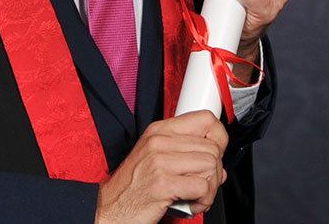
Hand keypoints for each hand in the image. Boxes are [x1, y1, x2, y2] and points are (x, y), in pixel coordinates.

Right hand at [95, 111, 227, 222]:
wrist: (109, 210)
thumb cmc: (132, 188)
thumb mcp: (156, 160)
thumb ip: (187, 156)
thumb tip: (217, 166)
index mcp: (158, 131)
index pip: (206, 120)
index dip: (219, 139)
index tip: (215, 155)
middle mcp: (158, 141)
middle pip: (212, 148)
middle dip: (214, 172)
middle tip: (201, 186)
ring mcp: (159, 161)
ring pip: (211, 166)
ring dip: (209, 188)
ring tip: (195, 197)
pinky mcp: (162, 183)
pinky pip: (203, 187)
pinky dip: (203, 201)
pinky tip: (190, 205)